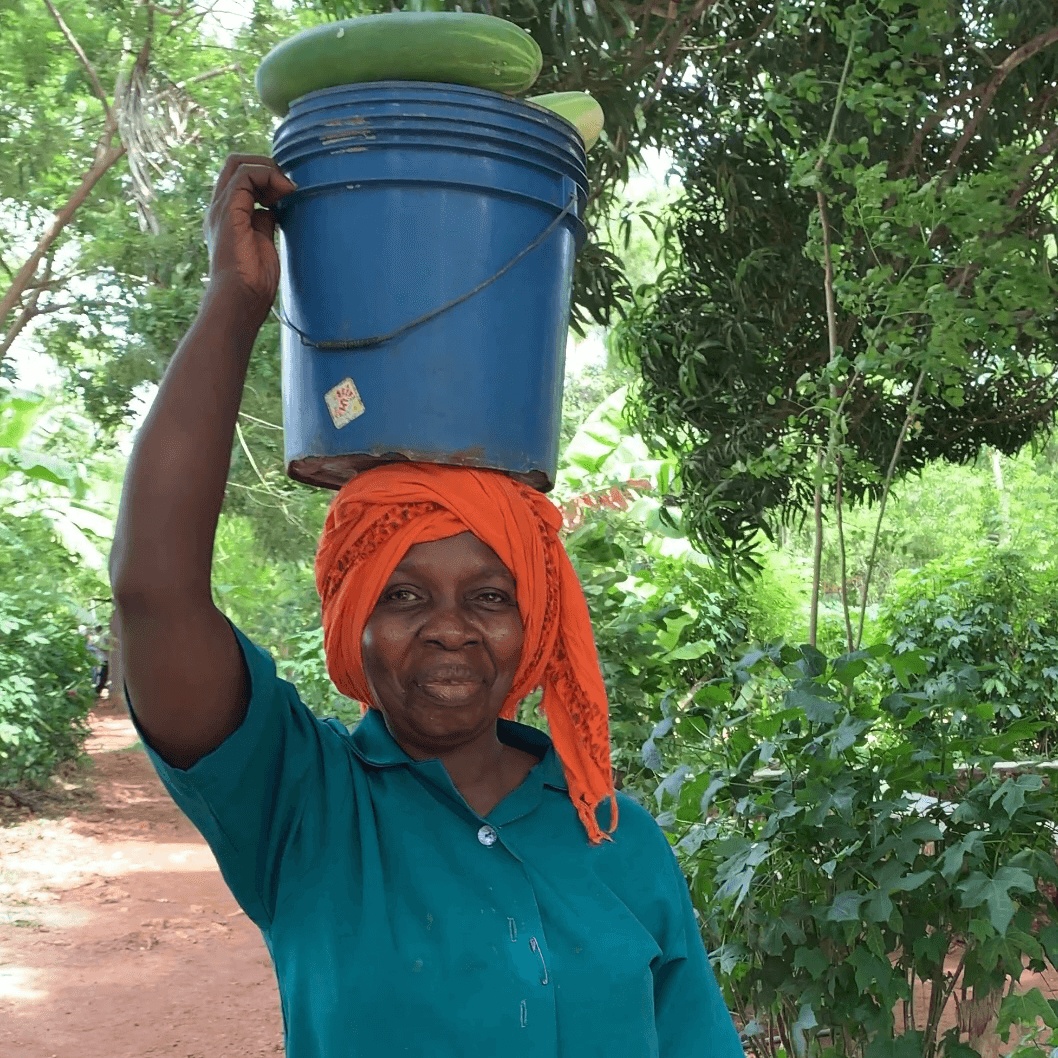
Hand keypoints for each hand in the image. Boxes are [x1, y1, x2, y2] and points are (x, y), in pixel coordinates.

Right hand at [203, 154, 296, 321]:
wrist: (240, 300)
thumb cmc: (253, 284)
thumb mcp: (264, 245)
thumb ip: (264, 224)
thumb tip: (272, 210)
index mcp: (228, 215)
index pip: (242, 178)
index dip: (266, 176)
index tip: (288, 194)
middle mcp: (221, 207)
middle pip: (236, 164)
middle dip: (266, 166)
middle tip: (288, 186)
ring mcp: (222, 208)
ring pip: (239, 163)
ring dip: (270, 170)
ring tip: (289, 190)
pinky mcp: (229, 211)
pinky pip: (245, 175)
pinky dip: (268, 175)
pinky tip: (285, 192)